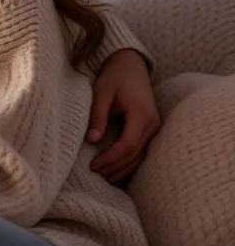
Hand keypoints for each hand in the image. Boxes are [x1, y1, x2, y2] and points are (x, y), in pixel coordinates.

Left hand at [88, 49, 159, 183]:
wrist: (130, 67)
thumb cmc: (114, 78)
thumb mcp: (102, 92)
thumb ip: (97, 115)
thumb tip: (91, 140)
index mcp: (142, 114)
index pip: (128, 144)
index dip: (110, 158)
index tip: (93, 165)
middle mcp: (153, 124)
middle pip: (135, 154)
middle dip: (114, 167)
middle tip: (94, 174)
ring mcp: (155, 128)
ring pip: (141, 156)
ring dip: (122, 169)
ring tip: (103, 178)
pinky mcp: (151, 130)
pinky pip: (142, 152)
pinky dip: (129, 163)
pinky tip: (115, 171)